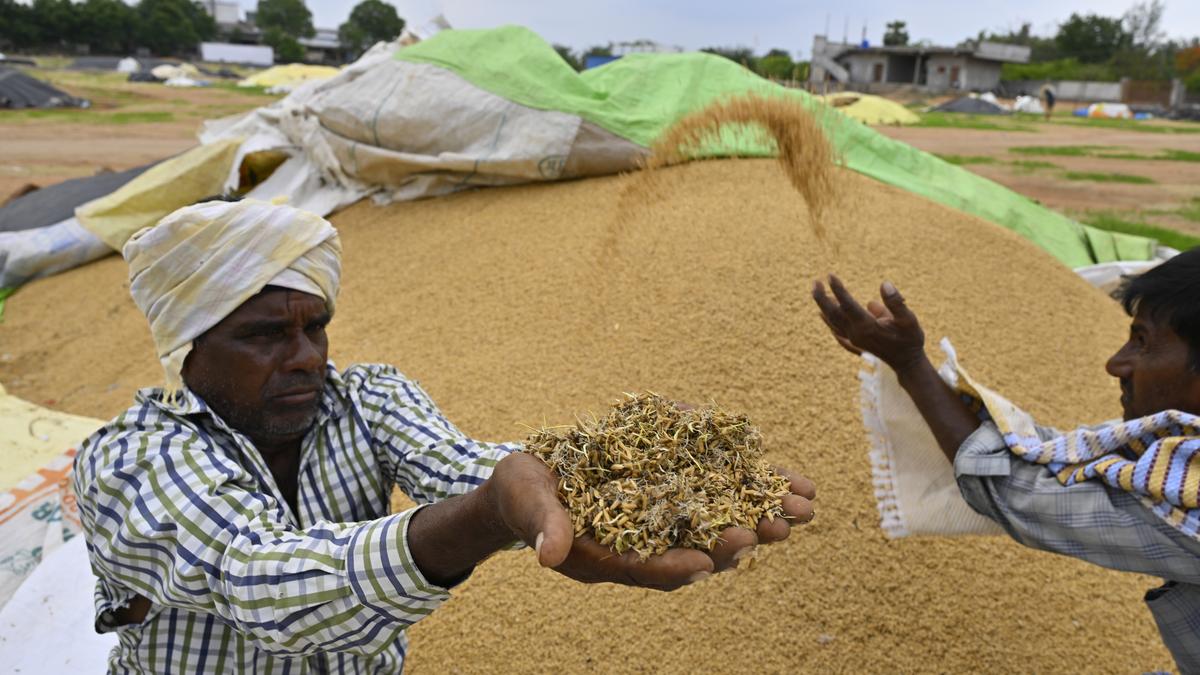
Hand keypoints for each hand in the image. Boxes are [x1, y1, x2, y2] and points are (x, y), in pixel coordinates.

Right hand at [487, 453, 815, 590]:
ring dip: (760, 511)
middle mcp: (645, 540)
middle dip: (738, 539)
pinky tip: (784, 474)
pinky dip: (748, 478)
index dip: (676, 567)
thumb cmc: (524, 494)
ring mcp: (663, 513)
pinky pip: (716, 486)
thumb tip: (548, 554)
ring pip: (719, 519)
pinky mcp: (673, 484)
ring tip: (803, 503)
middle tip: (776, 529)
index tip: (704, 563)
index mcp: (610, 556)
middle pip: (697, 548)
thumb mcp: (526, 503)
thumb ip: (544, 525)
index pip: (648, 569)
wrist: (531, 475)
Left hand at [811, 274, 925, 372]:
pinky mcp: (855, 341)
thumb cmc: (909, 339)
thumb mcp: (909, 320)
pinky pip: (836, 329)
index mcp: (867, 326)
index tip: (830, 275)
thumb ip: (896, 302)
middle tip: (815, 282)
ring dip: (823, 305)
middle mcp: (856, 333)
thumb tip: (885, 284)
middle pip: (833, 313)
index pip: (847, 304)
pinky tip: (821, 313)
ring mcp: (854, 338)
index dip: (838, 289)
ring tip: (816, 289)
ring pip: (832, 321)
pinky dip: (827, 320)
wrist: (907, 363)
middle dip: (822, 297)